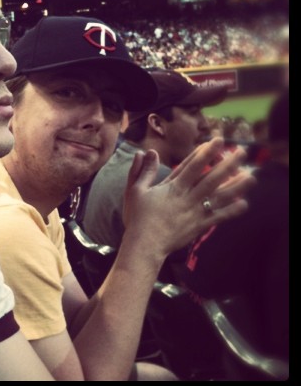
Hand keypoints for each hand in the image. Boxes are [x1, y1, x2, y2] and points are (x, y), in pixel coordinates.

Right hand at [122, 138, 253, 257]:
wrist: (145, 244)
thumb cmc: (138, 217)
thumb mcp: (135, 190)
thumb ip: (142, 170)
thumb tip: (147, 152)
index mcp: (173, 186)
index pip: (193, 165)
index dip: (206, 152)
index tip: (218, 141)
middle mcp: (188, 196)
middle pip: (211, 177)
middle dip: (228, 164)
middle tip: (242, 152)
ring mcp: (196, 211)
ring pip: (219, 196)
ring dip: (236, 186)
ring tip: (251, 177)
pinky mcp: (199, 226)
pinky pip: (218, 217)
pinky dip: (231, 211)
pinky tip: (244, 204)